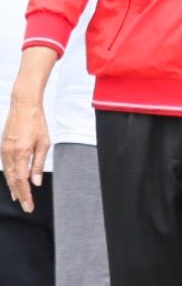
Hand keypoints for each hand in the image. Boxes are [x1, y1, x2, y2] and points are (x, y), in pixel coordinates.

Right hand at [1, 99, 50, 213]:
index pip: (21, 181)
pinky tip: (13, 183)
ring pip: (7, 175)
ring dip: (13, 188)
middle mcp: (10, 154)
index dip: (25, 195)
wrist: (23, 106)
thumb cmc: (36, 123)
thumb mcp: (44, 143)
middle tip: (27, 207)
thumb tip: (36, 182)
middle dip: (20, 195)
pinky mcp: (3, 148)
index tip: (29, 205)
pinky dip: (9, 177)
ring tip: (20, 199)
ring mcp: (4, 151)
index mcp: (22, 153)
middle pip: (13, 181)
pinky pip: (6, 167)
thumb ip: (38, 164)